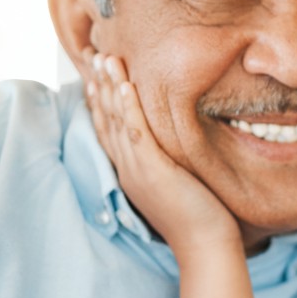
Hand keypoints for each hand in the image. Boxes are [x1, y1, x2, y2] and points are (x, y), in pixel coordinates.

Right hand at [84, 52, 240, 254]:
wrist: (205, 246)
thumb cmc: (198, 216)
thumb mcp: (175, 182)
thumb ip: (165, 161)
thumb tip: (170, 142)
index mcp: (130, 170)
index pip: (107, 128)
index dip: (98, 98)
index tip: (93, 71)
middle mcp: (127, 168)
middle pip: (105, 119)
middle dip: (97, 83)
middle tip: (91, 51)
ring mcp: (137, 169)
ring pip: (116, 121)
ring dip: (108, 86)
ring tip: (104, 56)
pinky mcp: (154, 171)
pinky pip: (137, 133)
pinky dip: (129, 107)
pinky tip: (124, 85)